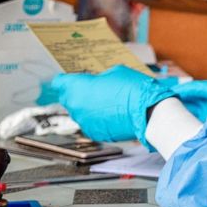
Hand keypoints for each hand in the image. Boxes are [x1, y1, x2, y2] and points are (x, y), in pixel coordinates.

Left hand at [51, 66, 173, 144]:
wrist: (147, 112)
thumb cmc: (132, 88)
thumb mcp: (115, 72)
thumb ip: (99, 78)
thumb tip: (97, 83)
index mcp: (77, 87)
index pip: (59, 82)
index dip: (66, 80)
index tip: (73, 79)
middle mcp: (76, 106)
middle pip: (68, 98)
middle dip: (77, 93)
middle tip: (94, 90)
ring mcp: (84, 122)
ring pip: (80, 112)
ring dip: (88, 107)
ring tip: (107, 103)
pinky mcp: (94, 133)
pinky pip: (90, 123)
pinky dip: (97, 119)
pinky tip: (112, 114)